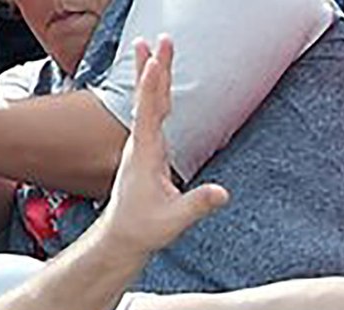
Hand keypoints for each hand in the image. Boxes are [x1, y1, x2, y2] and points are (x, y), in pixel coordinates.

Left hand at [94, 36, 228, 257]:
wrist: (122, 237)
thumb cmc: (143, 228)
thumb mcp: (174, 220)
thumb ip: (197, 204)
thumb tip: (222, 193)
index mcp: (145, 155)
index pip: (149, 113)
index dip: (153, 86)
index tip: (156, 60)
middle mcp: (141, 145)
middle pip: (149, 99)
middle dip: (155, 67)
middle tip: (160, 39)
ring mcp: (142, 147)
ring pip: (148, 103)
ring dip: (153, 75)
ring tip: (152, 48)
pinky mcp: (146, 151)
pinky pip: (151, 113)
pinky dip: (155, 92)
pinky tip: (156, 83)